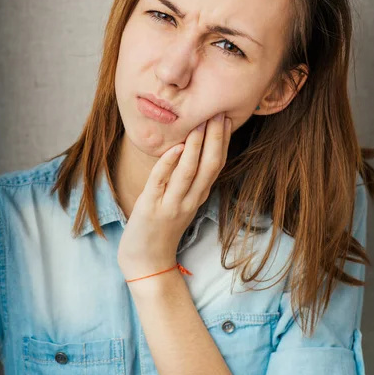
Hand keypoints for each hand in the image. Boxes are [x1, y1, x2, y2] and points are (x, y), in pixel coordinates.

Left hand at [117, 112, 231, 282]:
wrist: (146, 261)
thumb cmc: (162, 228)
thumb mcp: (181, 202)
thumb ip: (188, 179)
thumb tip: (192, 148)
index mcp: (198, 195)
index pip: (217, 165)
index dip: (223, 142)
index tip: (227, 118)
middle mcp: (190, 200)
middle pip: (209, 166)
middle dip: (215, 139)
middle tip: (218, 113)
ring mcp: (171, 205)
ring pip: (188, 172)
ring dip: (195, 146)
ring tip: (200, 123)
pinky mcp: (151, 208)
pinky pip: (160, 182)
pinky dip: (169, 163)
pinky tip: (176, 148)